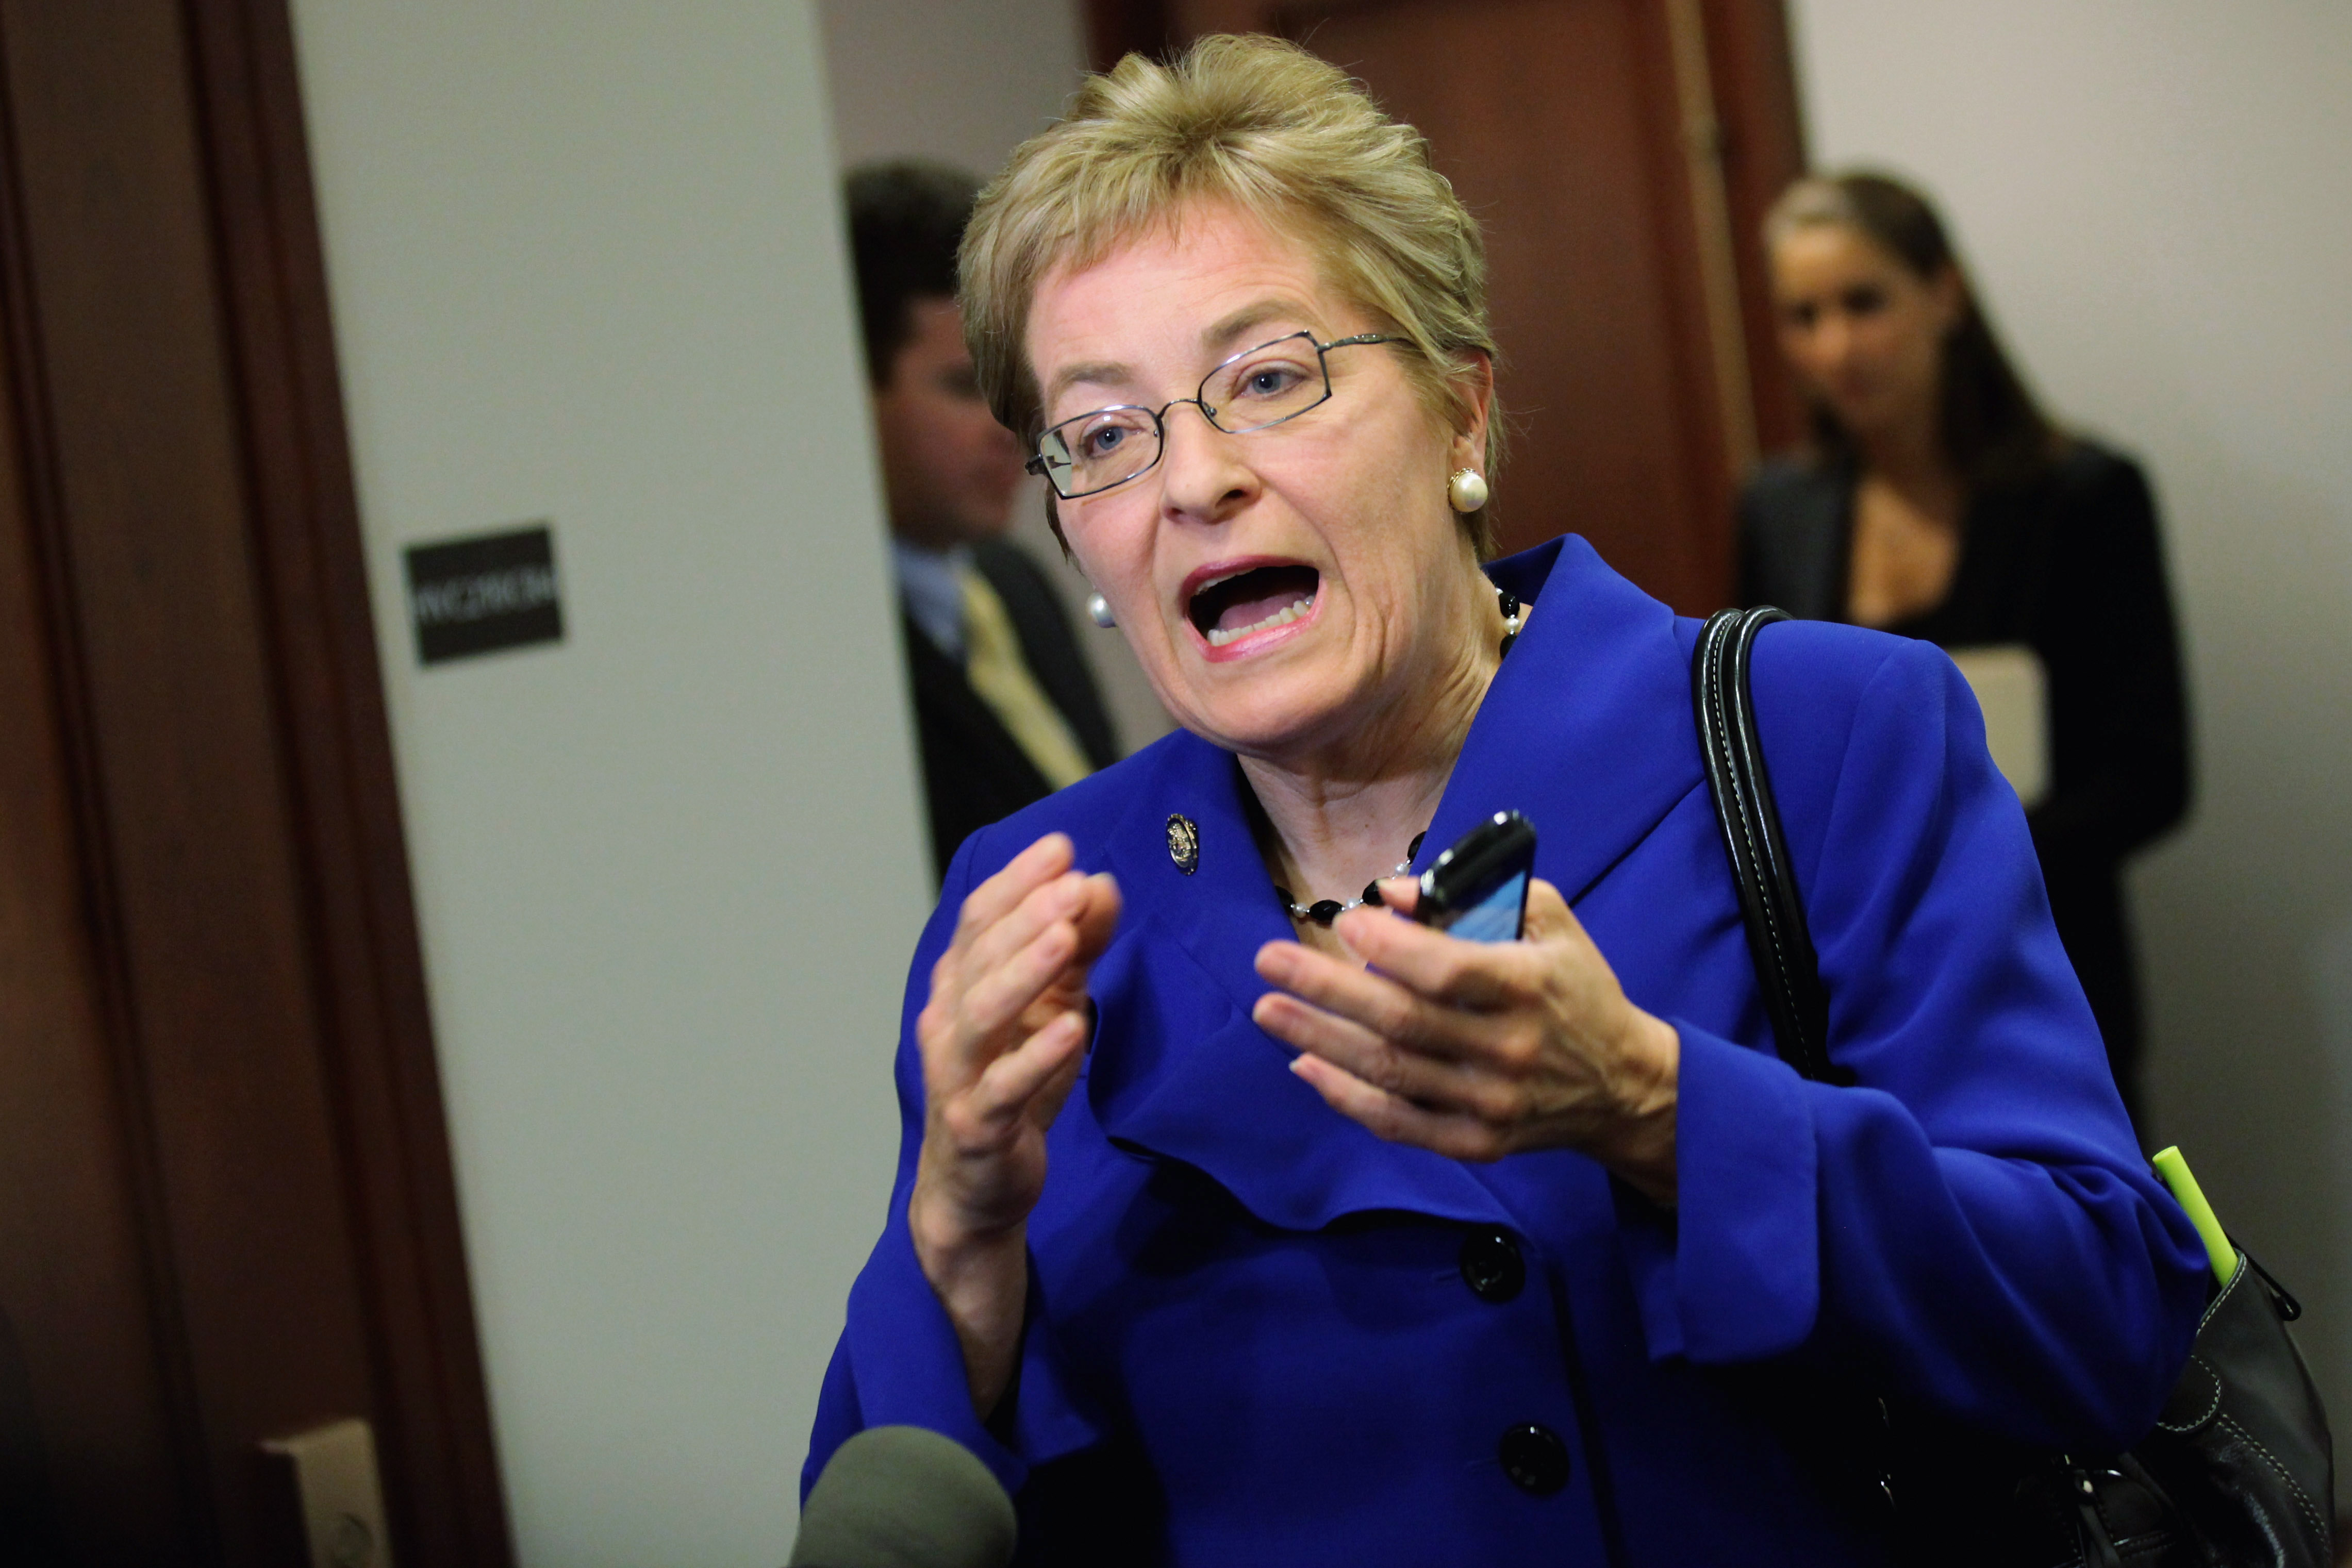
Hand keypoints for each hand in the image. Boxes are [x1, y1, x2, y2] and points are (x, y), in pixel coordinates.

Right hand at [908, 833, 1119, 1412]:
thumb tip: (1099, 882)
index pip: (980, 919)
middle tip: (1070, 880)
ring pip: (982, 1014)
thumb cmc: (1014, 1086)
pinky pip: (1005, 1087)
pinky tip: (1074, 1027)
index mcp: (960, 986)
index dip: (1017, 881)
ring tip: (1065, 936)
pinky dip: (1037, 1056)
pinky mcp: (978, 1126)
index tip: (1061, 846)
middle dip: (1025, 915)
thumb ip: (1076, 948)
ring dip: (1024, 970)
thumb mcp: (1053, 1008)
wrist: (977, 1189)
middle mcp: (948, 1023)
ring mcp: (958, 1076)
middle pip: (979, 957)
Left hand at [1250, 876, 1678, 1203]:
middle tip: (1268, 961)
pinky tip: (1304, 1064)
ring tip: (1267, 1008)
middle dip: (1327, 989)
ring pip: (1390, 1073)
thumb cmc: (1575, 988)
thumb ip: (1477, 894)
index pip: (1446, 970)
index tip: (1343, 920)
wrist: (1622, 1085)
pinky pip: (1399, 1123)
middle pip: (1402, 1021)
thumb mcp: (1549, 922)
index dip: (1388, 946)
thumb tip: (1389, 892)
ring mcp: (1490, 1104)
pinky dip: (1347, 1096)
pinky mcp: (1476, 1143)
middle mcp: (1508, 1050)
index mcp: (1527, 988)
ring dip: (1320, 1039)